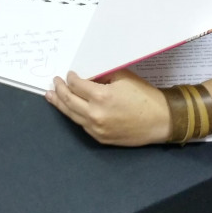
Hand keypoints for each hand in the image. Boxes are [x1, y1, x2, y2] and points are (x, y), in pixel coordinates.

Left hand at [45, 69, 170, 145]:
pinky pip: (82, 125)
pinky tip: (68, 109)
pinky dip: (73, 115)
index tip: (69, 74)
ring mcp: (96, 128)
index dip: (70, 78)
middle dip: (59, 90)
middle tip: (54, 82)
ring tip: (50, 96)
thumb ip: (102, 76)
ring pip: (71, 115)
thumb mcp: (122, 77)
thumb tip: (86, 76)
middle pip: (68, 100)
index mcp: (101, 96)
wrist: (160, 121)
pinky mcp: (100, 137)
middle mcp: (95, 114)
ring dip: (59, 104)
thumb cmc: (144, 96)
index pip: (76, 85)